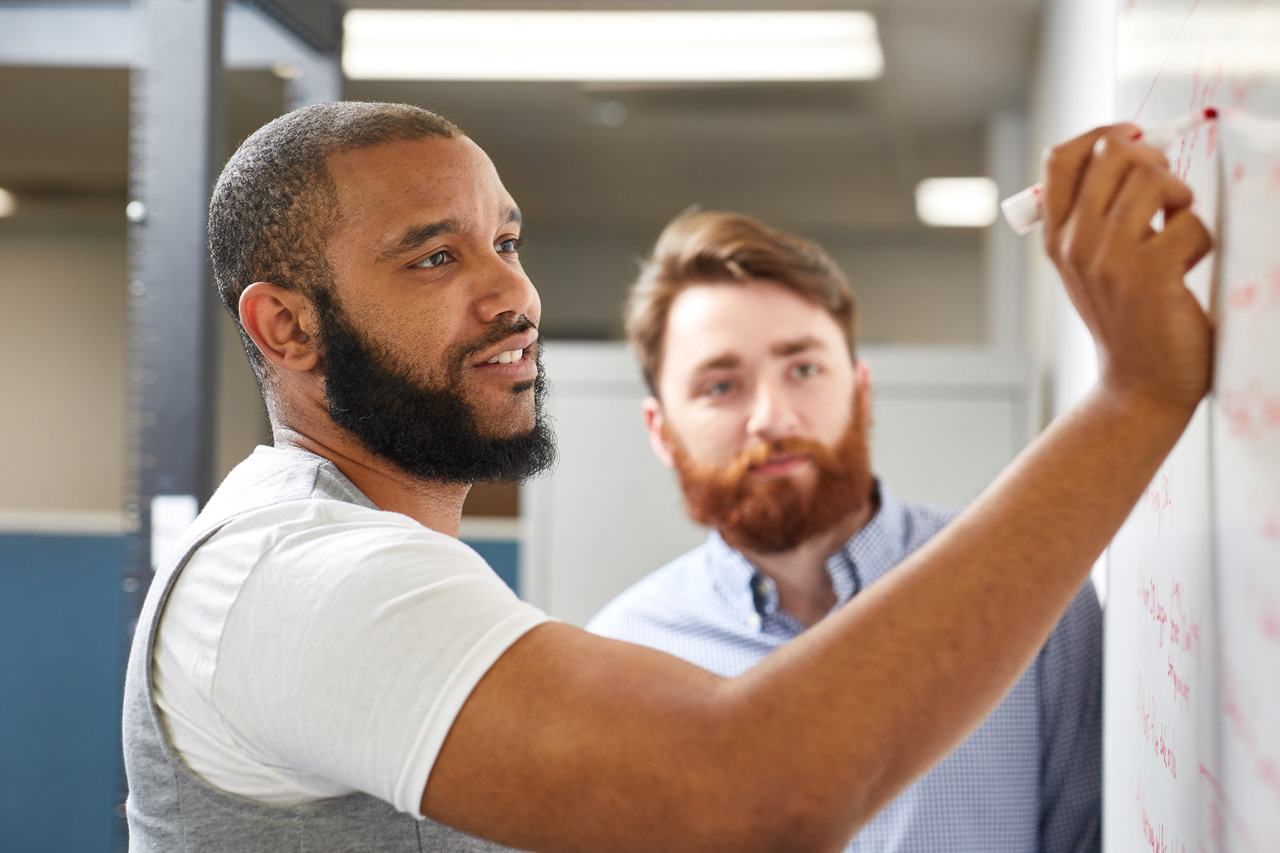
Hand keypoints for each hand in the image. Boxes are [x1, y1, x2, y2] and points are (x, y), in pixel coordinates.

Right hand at [1041, 124, 1213, 412]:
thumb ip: (1097, 214)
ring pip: (1153, 177)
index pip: (1060, 158)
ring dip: (1181, 196)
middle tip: (1167, 192)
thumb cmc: (1128, 319)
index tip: (1133, 135)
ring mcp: (1109, 260)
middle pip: (1113, 153)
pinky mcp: (1150, 277)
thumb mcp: (1092, 265)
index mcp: (1056, 238)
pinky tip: (1189, 267)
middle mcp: (1075, 245)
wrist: (1141, 385)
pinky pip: (1190, 222)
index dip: (1101, 133)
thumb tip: (1137, 145)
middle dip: (1154, 159)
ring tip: (1178, 226)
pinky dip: (1201, 240)